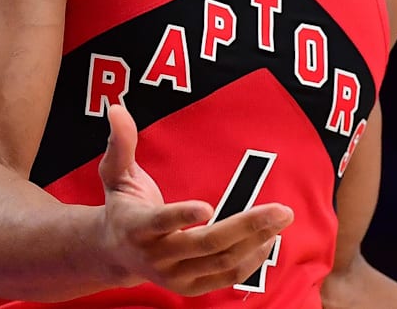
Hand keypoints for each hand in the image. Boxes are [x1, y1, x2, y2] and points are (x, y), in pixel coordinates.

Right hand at [96, 104, 293, 295]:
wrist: (114, 254)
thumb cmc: (123, 206)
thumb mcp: (116, 175)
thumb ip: (121, 144)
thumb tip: (117, 109)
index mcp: (136, 227)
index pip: (160, 222)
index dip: (182, 216)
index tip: (208, 207)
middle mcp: (155, 256)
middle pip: (206, 244)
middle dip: (247, 226)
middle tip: (282, 210)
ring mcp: (173, 276)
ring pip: (221, 262)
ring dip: (256, 241)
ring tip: (280, 219)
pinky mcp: (189, 288)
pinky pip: (226, 277)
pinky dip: (251, 260)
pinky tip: (268, 239)